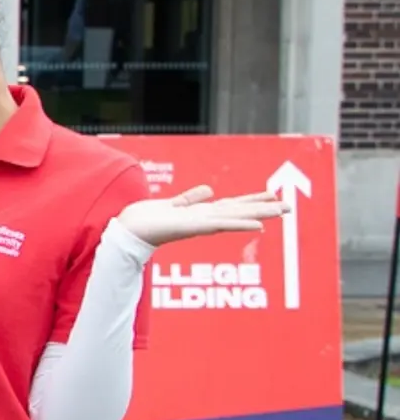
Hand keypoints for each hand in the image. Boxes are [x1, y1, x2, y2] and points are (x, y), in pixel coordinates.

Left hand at [116, 186, 284, 247]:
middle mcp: (206, 219)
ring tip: (281, 210)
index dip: (253, 200)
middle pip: (240, 211)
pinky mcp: (194, 227)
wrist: (130, 229)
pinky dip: (239, 224)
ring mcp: (202, 224)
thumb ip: (190, 198)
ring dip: (259, 214)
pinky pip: (221, 225)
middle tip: (289, 207)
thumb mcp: (173, 204)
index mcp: (202, 213)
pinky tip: (257, 226)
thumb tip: (209, 190)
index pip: (233, 205)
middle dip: (265, 209)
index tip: (274, 195)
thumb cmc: (148, 219)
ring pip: (237, 217)